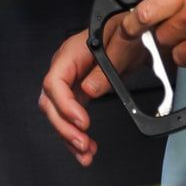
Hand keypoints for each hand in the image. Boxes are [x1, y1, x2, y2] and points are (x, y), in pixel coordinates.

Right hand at [38, 23, 144, 166]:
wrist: (134, 34)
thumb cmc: (126, 32)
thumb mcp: (121, 45)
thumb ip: (105, 68)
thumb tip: (88, 90)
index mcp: (71, 53)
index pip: (54, 82)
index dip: (64, 105)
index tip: (82, 122)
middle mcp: (65, 68)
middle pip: (50, 102)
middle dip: (64, 127)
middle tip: (83, 143)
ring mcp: (70, 81)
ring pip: (57, 114)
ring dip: (69, 137)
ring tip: (85, 153)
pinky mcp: (78, 92)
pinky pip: (70, 116)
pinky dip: (76, 134)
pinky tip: (86, 149)